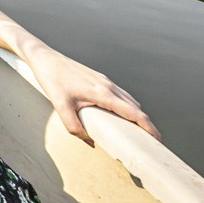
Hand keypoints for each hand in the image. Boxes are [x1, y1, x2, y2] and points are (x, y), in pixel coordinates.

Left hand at [25, 45, 160, 145]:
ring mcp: (105, 81)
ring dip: (138, 116)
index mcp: (103, 93)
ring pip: (129, 100)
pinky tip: (122, 116)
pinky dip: (128, 107)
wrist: (45, 58)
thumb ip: (74, 127)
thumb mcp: (60, 106)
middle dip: (146, 125)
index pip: (134, 113)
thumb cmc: (52, 80)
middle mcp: (108, 86)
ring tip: (139, 133)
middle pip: (136, 108)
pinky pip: (121, 95)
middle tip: (152, 144)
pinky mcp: (100, 79)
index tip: (158, 141)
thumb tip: (90, 143)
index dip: (149, 127)